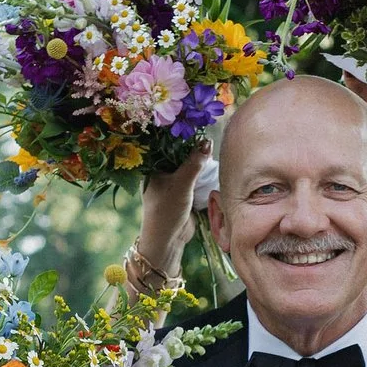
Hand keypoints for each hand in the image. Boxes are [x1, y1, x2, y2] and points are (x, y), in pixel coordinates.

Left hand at [137, 140, 210, 278]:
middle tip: (210, 138)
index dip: (182, 136)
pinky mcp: (184, 193)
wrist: (169, 241)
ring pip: (189, 166)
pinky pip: (195, 178)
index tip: (198, 125)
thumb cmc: (167, 211)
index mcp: (153, 168)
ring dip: (200, 162)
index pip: (167, 145)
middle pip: (180, 155)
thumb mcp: (181, 184)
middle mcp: (161, 173)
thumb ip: (194, 163)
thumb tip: (208, 142)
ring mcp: (173, 183)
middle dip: (194, 149)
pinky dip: (203, 174)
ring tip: (214, 151)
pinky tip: (212, 167)